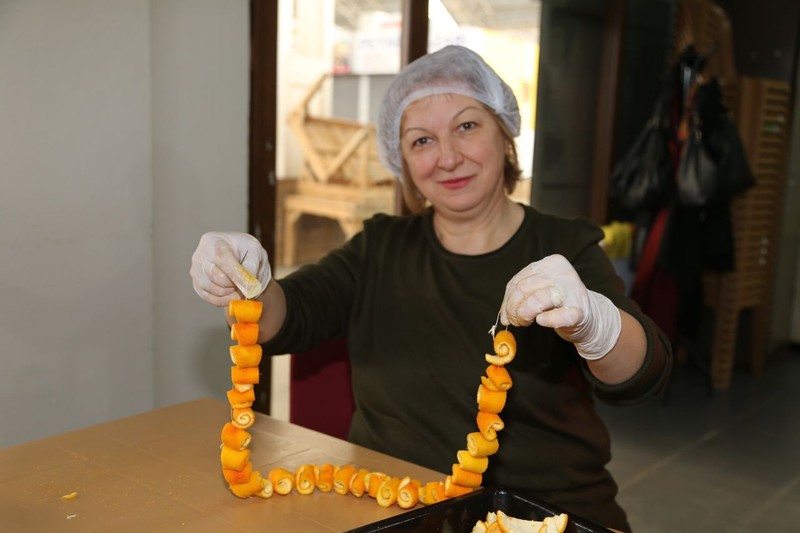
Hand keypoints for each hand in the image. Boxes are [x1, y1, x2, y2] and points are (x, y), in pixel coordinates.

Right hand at [190, 231, 270, 305]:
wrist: (240, 259)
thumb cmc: (246, 251)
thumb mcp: (255, 251)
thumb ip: (252, 265)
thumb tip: (248, 283)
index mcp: (213, 241)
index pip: (222, 258)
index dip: (235, 273)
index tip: (248, 284)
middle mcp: (200, 256)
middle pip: (217, 277)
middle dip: (235, 284)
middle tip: (246, 282)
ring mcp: (196, 272)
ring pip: (214, 290)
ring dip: (231, 293)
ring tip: (240, 286)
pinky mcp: (197, 286)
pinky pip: (211, 299)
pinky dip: (226, 300)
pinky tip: (234, 294)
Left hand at [500, 254, 620, 359]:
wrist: (591, 317)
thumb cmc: (560, 302)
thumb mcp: (541, 288)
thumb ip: (522, 294)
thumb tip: (503, 315)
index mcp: (553, 263)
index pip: (519, 279)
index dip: (508, 299)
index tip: (506, 314)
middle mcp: (563, 273)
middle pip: (524, 289)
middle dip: (513, 309)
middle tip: (515, 321)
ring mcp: (573, 292)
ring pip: (537, 300)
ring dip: (523, 315)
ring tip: (523, 322)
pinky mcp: (580, 312)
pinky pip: (560, 316)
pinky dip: (548, 320)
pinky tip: (542, 321)